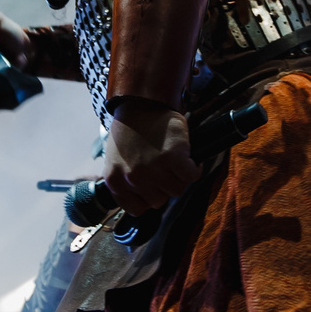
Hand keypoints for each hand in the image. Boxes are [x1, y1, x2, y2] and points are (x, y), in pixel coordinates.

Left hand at [103, 99, 197, 213]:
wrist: (141, 103)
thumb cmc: (130, 130)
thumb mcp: (117, 161)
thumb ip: (126, 182)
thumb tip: (146, 201)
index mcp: (115, 181)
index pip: (138, 209)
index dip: (148, 196)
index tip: (152, 184)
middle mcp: (132, 178)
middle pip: (159, 201)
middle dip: (163, 185)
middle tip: (163, 167)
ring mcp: (153, 170)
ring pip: (176, 190)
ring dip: (179, 177)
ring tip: (175, 161)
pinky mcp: (173, 158)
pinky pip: (191, 177)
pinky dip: (194, 168)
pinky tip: (189, 158)